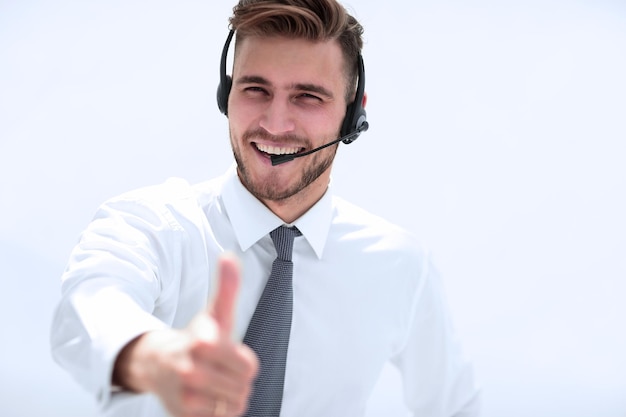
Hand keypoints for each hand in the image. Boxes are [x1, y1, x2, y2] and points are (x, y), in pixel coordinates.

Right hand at [113, 254, 258, 416]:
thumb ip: (227, 286)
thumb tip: (229, 255)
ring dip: (230, 395)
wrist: (158, 362)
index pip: (249, 366)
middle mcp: (192, 368)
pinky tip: (206, 396)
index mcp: (204, 341)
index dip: (244, 361)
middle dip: (237, 379)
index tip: (228, 353)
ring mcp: (186, 393)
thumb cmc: (197, 336)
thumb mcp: (215, 312)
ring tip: (214, 382)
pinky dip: (218, 410)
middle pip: (244, 386)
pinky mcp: (182, 413)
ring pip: (235, 404)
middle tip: (220, 368)